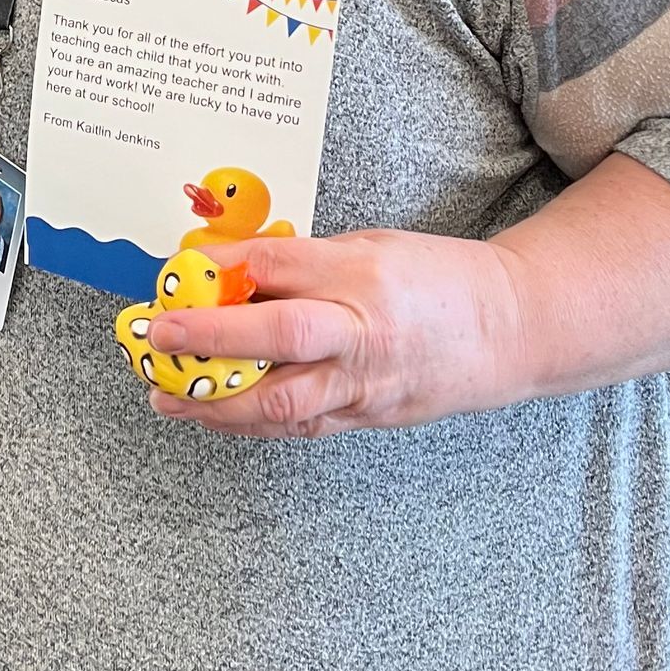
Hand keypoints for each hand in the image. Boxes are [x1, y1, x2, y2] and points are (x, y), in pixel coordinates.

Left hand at [145, 230, 525, 437]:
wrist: (510, 329)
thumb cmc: (436, 279)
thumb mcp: (371, 246)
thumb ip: (304, 262)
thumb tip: (229, 272)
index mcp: (364, 273)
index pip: (281, 266)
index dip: (224, 267)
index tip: (180, 267)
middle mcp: (363, 330)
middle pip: (278, 336)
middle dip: (210, 338)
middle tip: (159, 337)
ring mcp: (367, 382)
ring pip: (284, 401)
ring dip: (217, 402)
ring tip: (167, 397)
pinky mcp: (369, 417)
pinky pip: (302, 424)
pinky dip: (253, 422)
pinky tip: (215, 414)